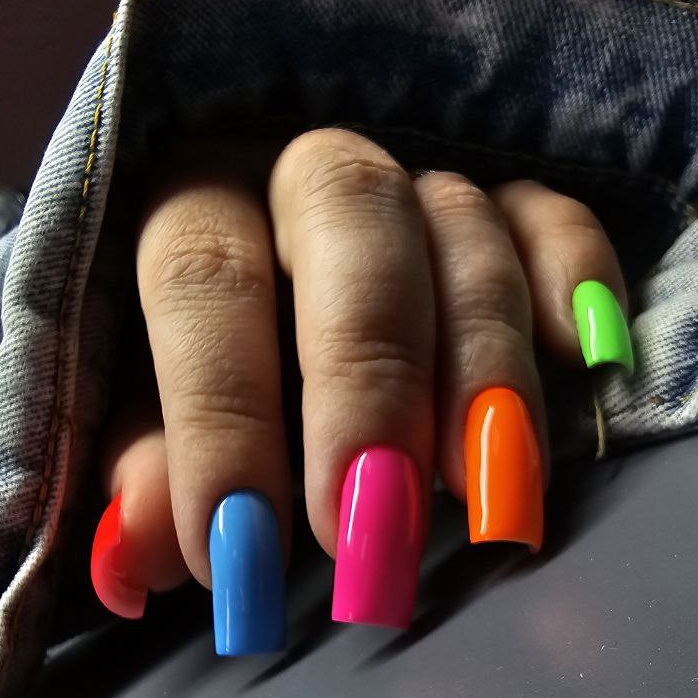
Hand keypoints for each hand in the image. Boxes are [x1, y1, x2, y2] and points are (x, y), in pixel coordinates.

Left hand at [91, 128, 631, 653]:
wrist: (275, 289)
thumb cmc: (208, 358)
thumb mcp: (151, 405)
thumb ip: (146, 461)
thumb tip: (141, 549)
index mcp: (201, 198)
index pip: (204, 277)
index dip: (221, 411)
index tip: (240, 548)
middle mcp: (310, 171)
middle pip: (349, 220)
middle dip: (367, 374)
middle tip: (376, 518)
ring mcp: (414, 182)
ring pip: (462, 225)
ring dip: (481, 358)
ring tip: (487, 485)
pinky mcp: (501, 199)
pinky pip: (548, 212)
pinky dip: (572, 273)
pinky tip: (581, 352)